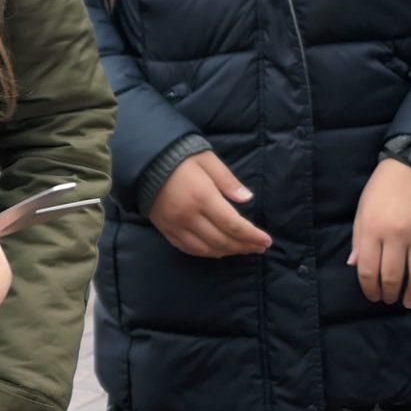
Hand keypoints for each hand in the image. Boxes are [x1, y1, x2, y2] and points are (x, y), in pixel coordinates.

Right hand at [149, 151, 272, 257]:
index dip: (251, 235)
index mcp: (202, 197)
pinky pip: (189, 249)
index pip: (232, 224)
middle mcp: (189, 216)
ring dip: (228, 251)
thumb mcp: (207, 160)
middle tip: (259, 247)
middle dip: (244, 246)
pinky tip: (219, 251)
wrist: (144, 162)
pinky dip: (207, 253)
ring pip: (206, 249)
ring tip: (244, 249)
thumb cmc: (180, 156)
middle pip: (222, 240)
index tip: (266, 241)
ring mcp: (176, 226)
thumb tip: (247, 198)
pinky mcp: (166, 230)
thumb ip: (227, 180)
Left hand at [351, 157, 410, 307]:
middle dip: (389, 293)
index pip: (368, 269)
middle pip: (392, 275)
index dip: (369, 288)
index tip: (372, 295)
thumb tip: (354, 265)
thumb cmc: (383, 188)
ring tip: (409, 302)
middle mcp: (396, 236)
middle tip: (389, 300)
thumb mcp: (362, 210)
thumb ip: (358, 239)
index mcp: (373, 230)